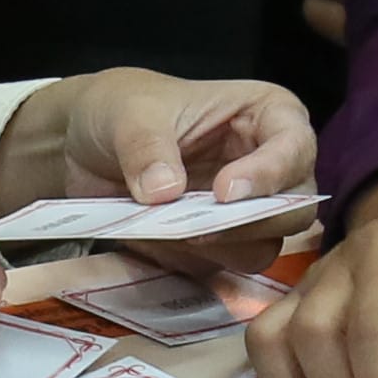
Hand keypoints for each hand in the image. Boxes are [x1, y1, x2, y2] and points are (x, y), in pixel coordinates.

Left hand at [0, 63, 319, 254]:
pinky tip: (161, 240)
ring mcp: (248, 210)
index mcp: (267, 115)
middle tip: (199, 224)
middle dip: (251, 221)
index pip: (295, 147)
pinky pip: (225, 267)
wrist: (82, 146)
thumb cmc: (120, 109)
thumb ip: (147, 146)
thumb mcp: (128, 113)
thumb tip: (164, 192)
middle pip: (295, 209)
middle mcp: (270, 166)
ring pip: (266, 246)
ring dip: (220, 246)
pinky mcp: (221, 244)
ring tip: (171, 229)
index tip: (224, 191)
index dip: (269, 173)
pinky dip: (195, 260)